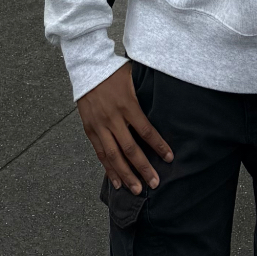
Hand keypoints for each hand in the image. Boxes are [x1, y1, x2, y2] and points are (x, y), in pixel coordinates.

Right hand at [77, 64, 173, 195]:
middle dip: (143, 168)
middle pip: (130, 149)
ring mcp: (99, 125)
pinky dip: (108, 168)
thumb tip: (163, 105)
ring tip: (136, 189)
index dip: (158, 145)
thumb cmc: (114, 71)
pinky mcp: (90, 129)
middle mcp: (113, 118)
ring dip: (126, 174)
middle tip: (154, 183)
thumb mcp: (133, 78)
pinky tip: (117, 181)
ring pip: (114, 155)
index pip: (146, 130)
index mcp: (127, 104)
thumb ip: (145, 94)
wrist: (87, 66)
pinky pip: (100, 153)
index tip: (169, 158)